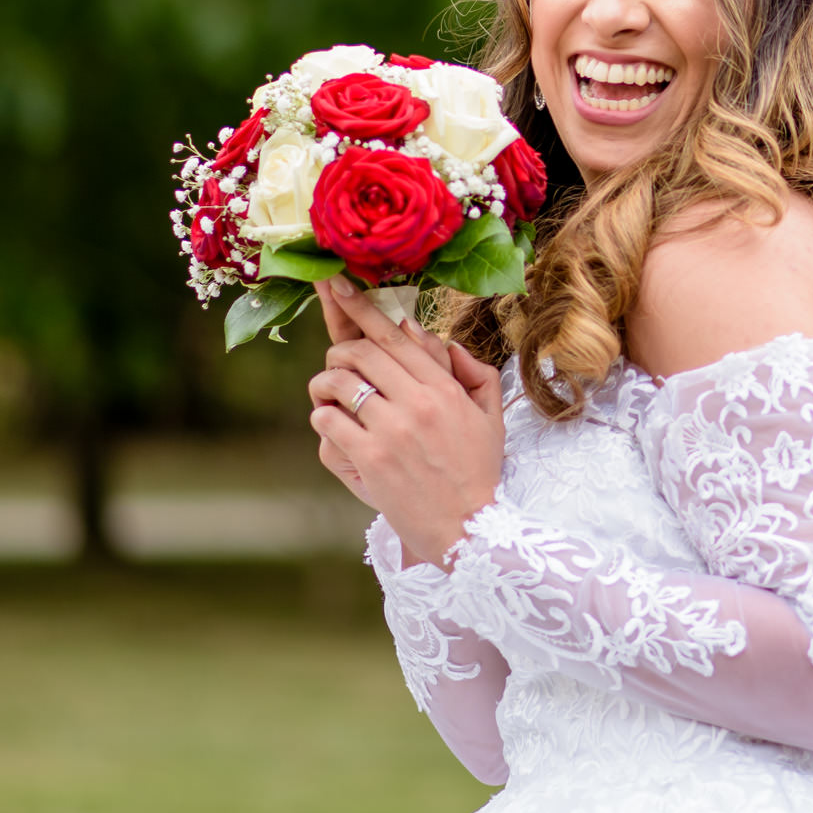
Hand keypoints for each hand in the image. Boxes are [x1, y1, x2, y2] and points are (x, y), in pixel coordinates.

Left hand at [308, 281, 506, 561]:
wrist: (469, 528)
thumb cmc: (477, 470)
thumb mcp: (489, 415)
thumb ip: (469, 370)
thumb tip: (430, 335)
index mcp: (445, 388)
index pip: (395, 338)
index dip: (362, 308)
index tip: (337, 284)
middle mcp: (418, 403)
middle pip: (361, 353)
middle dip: (339, 350)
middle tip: (336, 361)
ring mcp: (392, 430)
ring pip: (339, 383)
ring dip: (325, 383)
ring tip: (329, 395)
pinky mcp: (369, 458)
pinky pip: (328, 420)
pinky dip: (322, 416)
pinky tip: (333, 424)